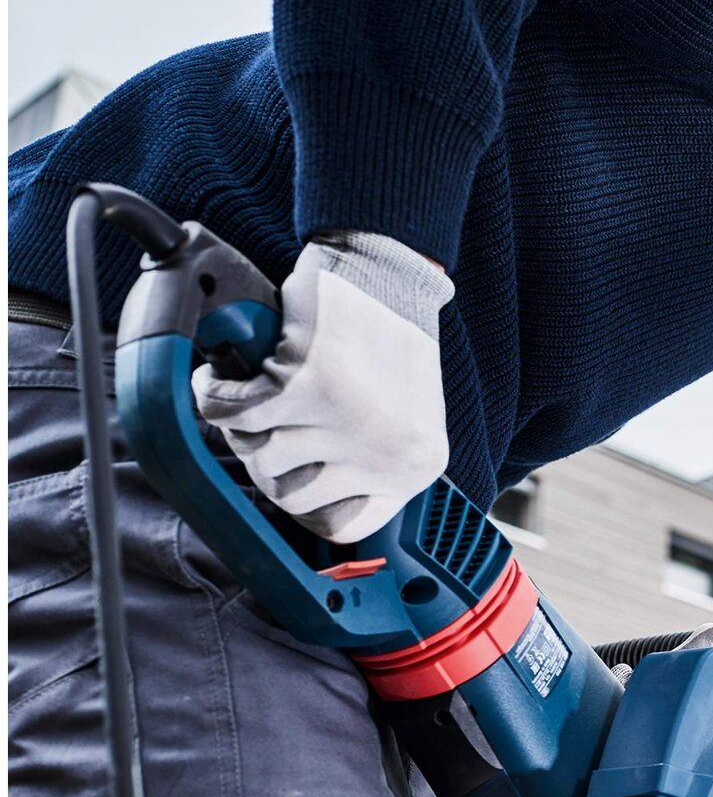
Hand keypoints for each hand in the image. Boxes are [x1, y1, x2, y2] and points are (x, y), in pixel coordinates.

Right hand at [192, 231, 454, 543]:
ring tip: (250, 389)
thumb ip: (361, 459)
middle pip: (288, 497)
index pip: (342, 527)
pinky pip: (232, 412)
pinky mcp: (309, 385)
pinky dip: (214, 391)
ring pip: (258, 455)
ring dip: (239, 424)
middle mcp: (390, 455)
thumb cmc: (383, 338)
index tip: (287, 469)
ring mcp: (352, 424)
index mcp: (415, 468)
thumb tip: (294, 493)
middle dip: (262, 456)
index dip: (302, 499)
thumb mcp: (396, 414)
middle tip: (262, 418)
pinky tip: (222, 372)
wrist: (384, 269)